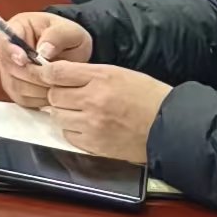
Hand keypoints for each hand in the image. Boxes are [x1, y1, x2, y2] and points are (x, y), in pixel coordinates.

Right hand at [0, 11, 92, 104]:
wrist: (72, 54)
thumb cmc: (68, 38)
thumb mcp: (70, 31)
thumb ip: (57, 36)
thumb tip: (43, 51)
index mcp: (17, 28)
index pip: (2, 39)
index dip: (9, 50)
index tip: (23, 59)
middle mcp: (8, 51)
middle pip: (8, 67)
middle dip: (31, 73)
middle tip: (54, 74)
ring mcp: (9, 72)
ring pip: (15, 85)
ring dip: (38, 87)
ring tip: (58, 82)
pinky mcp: (16, 90)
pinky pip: (23, 98)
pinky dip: (39, 98)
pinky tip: (54, 91)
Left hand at [22, 59, 166, 160]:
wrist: (169, 126)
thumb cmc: (148, 97)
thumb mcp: (119, 74)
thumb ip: (89, 74)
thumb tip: (60, 74)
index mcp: (101, 78)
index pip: (57, 72)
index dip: (47, 73)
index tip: (46, 75)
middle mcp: (93, 100)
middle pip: (53, 95)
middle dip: (58, 94)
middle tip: (69, 95)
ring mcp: (92, 124)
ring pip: (57, 116)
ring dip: (64, 113)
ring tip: (80, 111)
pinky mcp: (94, 144)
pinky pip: (68, 135)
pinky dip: (73, 130)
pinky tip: (87, 126)